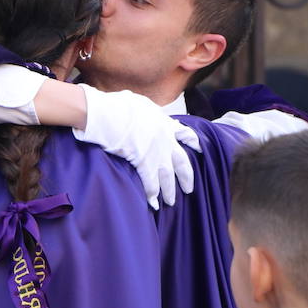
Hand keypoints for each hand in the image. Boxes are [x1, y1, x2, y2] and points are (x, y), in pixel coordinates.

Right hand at [74, 85, 199, 208]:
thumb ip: (148, 112)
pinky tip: (153, 204)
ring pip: (168, 177)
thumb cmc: (118, 106)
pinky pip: (151, 183)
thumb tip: (146, 112)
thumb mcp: (140, 104)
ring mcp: (156, 153)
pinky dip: (152, 194)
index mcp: (165, 124)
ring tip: (171, 202)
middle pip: (182, 163)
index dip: (193, 143)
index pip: (185, 134)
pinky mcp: (144, 164)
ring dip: (169, 191)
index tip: (198, 149)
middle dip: (186, 177)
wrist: (109, 114)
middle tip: (189, 188)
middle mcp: (165, 140)